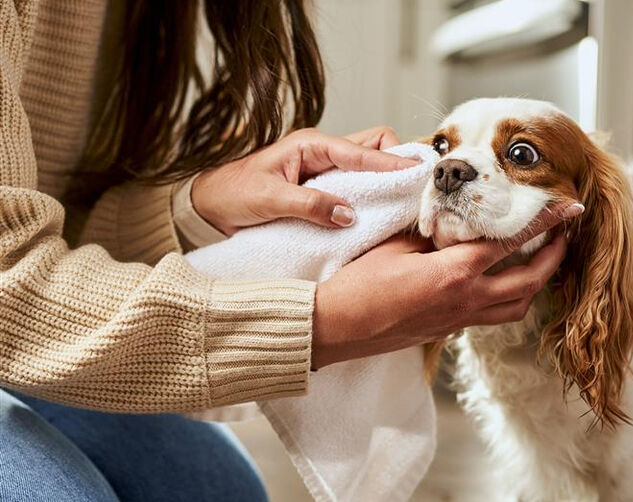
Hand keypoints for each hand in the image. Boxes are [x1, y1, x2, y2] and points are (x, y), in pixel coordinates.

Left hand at [192, 127, 417, 234]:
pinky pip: (355, 185)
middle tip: (410, 186)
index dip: (390, 163)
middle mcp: (321, 152)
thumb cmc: (231, 194)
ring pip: (366, 164)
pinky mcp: (321, 187)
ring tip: (401, 200)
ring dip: (384, 179)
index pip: (361, 150)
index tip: (414, 175)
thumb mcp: (269, 199)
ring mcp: (323, 169)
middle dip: (394, 161)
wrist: (207, 205)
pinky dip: (370, 194)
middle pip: (373, 146)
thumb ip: (310, 205)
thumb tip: (348, 214)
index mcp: (310, 145)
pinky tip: (377, 210)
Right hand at [311, 203, 581, 368]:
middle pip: (528, 282)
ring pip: (516, 306)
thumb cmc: (359, 285)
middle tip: (565, 236)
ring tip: (541, 261)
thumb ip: (430, 231)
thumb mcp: (395, 246)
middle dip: (555, 258)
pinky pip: (494, 316)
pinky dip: (510, 297)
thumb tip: (450, 219)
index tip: (567, 208)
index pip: (510, 242)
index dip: (543, 223)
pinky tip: (502, 281)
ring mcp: (459, 319)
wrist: (336, 328)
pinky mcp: (449, 330)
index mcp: (454, 273)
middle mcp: (466, 300)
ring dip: (536, 284)